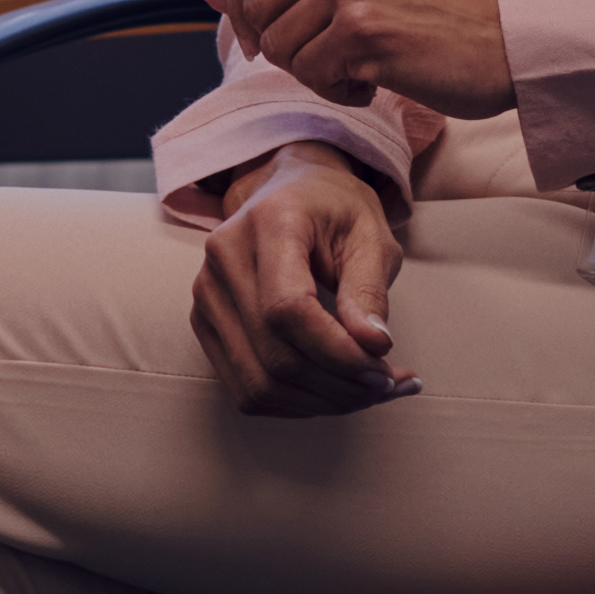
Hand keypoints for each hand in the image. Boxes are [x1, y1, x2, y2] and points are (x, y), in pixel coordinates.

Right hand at [191, 142, 420, 416]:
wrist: (291, 190)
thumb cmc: (335, 210)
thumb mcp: (370, 234)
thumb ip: (369, 290)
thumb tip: (373, 346)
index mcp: (268, 223)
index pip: (287, 310)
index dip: (336, 352)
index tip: (384, 367)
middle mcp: (223, 258)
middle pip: (274, 354)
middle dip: (339, 385)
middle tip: (388, 385)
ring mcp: (206, 293)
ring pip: (258, 382)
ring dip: (321, 402)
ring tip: (368, 392)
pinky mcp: (205, 323)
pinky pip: (246, 388)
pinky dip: (296, 403)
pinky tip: (333, 392)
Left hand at [205, 0, 513, 115]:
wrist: (507, 43)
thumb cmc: (439, 13)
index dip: (248, 8)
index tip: (272, 38)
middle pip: (258, 5)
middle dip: (281, 47)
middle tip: (327, 61)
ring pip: (280, 44)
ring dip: (312, 72)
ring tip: (357, 70)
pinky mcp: (363, 28)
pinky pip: (310, 73)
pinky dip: (335, 92)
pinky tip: (371, 85)